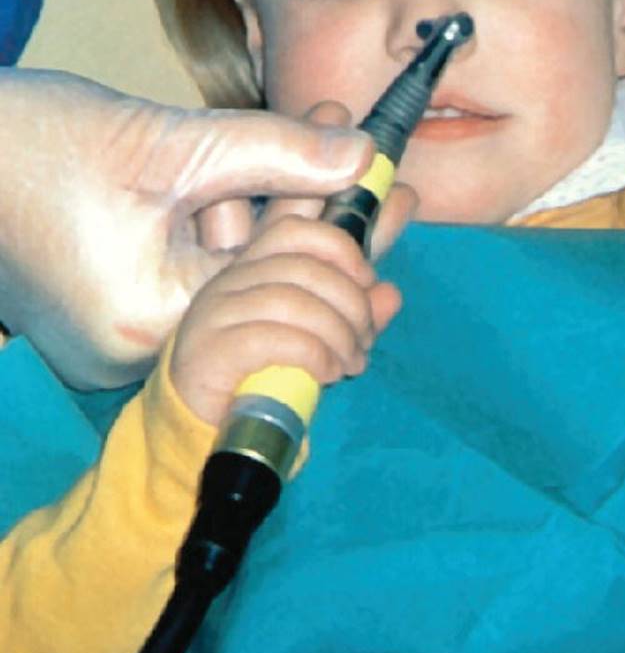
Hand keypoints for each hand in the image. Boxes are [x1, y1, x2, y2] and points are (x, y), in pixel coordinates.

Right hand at [0, 71, 372, 389]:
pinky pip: (193, 275)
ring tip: (345, 161)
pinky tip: (281, 184)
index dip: (346, 246)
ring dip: (282, 221)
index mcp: (146, 321)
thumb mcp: (170, 143)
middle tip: (392, 187)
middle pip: (266, 292)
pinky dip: (231, 231)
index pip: (281, 294)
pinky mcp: (108, 309)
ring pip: (234, 280)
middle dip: (323, 232)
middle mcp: (132, 347)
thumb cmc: (29, 142)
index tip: (399, 200)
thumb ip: (276, 153)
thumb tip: (363, 158)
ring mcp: (116, 334)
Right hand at [169, 209, 403, 427]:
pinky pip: (275, 338)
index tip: (367, 281)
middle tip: (365, 342)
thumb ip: (352, 314)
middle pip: (304, 269)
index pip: (294, 231)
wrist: (204, 422)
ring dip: (338, 334)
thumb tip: (391, 294)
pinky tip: (328, 372)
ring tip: (351, 363)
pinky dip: (315, 354)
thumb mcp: (316, 338)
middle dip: (351, 304)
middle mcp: (227, 283)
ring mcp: (214, 315)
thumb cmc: (263, 372)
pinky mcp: (210, 351)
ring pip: (292, 303)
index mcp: (251, 269)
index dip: (340, 247)